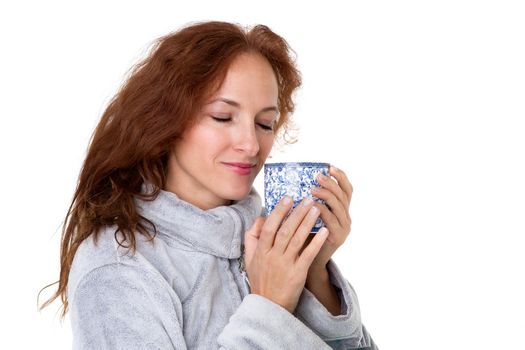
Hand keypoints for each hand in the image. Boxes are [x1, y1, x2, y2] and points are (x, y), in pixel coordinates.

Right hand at [243, 196, 329, 312]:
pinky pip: (307, 255)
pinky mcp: (297, 274)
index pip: (270, 226)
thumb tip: (261, 218)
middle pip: (285, 230)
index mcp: (261, 251)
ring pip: (296, 239)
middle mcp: (272, 256)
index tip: (288, 198)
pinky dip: (316, 242)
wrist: (268, 307)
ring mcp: (285, 265)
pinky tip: (324, 231)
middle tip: (307, 199)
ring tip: (316, 209)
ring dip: (307, 223)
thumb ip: (252, 237)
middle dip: (297, 213)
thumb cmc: (260, 281)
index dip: (279, 211)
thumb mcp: (250, 259)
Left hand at [303, 165, 352, 273]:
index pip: (346, 189)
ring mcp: (344, 227)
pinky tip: (313, 206)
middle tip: (317, 176)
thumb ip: (306, 201)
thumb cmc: (302, 236)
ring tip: (312, 189)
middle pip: (343, 195)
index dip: (341, 177)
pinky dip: (322, 211)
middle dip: (331, 183)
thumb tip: (292, 182)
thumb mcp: (307, 216)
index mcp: (341, 210)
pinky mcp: (338, 237)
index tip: (330, 166)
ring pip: (338, 206)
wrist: (306, 263)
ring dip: (326, 195)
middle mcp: (346, 217)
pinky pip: (332, 220)